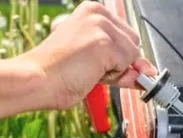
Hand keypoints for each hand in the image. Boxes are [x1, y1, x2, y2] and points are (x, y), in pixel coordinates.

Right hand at [20, 1, 156, 108]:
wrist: (35, 81)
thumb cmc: (54, 74)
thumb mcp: (93, 64)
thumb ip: (120, 64)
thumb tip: (147, 72)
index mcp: (91, 12)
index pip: (124, 35)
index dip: (119, 56)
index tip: (103, 67)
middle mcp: (97, 13)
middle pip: (133, 43)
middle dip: (120, 63)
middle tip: (90, 70)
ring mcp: (101, 26)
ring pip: (132, 55)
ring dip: (115, 71)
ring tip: (86, 71)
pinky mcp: (104, 42)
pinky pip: (128, 66)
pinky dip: (113, 77)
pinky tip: (89, 73)